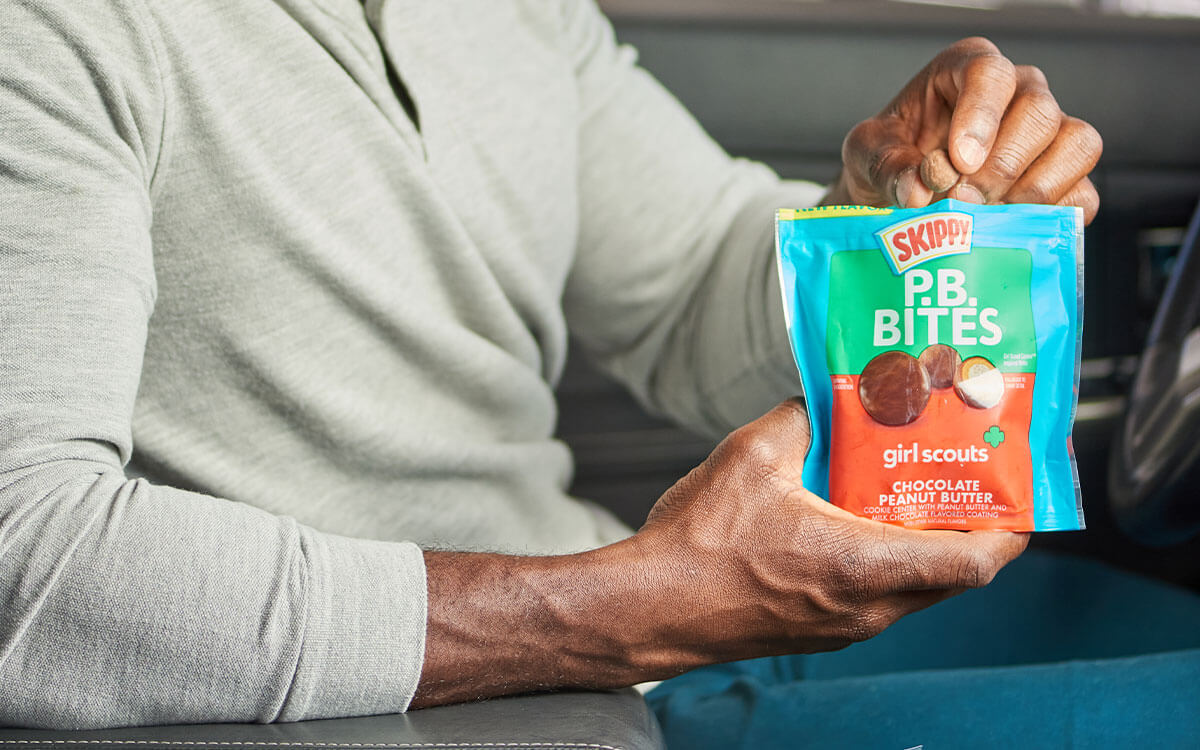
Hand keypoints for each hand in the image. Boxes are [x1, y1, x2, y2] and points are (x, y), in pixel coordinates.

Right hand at [633, 399, 1028, 659]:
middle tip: (959, 479)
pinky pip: (878, 597)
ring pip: (915, 588)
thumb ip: (800, 417)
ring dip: (922, 545)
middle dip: (966, 528)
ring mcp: (843, 625)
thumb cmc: (697, 549)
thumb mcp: (751, 456)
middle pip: (951, 575)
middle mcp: (867, 607)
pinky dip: (885, 562)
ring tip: (904, 493)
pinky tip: (851, 522)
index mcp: (865, 566)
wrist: (651, 609)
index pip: (973, 563)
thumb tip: (819, 398)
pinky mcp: (819, 630)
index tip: (1016, 497)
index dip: (1008, 530)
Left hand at [823, 37, 1100, 223]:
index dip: (980, 115)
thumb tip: (918, 191)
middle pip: (1039, 112)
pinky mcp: (1064, 178)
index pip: (991, 74)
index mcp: (968, 71)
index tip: (960, 159)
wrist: (898, 196)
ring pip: (1077, 144)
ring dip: (1035, 187)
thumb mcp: (867, 155)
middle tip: (963, 200)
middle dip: (1000, 165)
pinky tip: (1012, 227)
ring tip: (989, 214)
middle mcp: (1019, 92)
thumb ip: (887, 166)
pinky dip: (1053, 214)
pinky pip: (1084, 192)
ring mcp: (1048, 135)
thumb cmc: (889, 160)